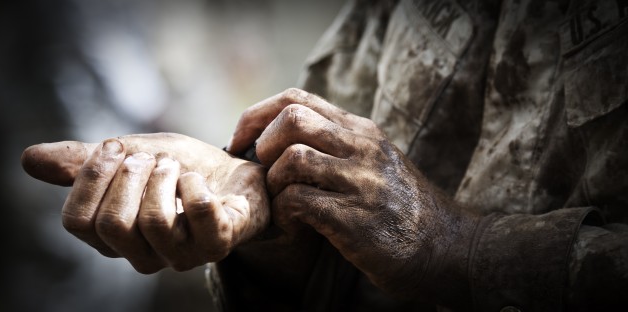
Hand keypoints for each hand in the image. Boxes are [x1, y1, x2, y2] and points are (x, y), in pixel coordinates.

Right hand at [21, 133, 268, 272]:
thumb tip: (29, 160)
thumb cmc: (180, 169)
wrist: (235, 174)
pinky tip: (198, 181)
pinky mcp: (219, 244)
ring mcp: (183, 255)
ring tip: (176, 167)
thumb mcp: (130, 156)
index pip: (78, 222)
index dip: (91, 178)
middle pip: (112, 224)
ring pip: (153, 221)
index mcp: (115, 238)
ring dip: (163, 177)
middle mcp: (145, 255)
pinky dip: (194, 185)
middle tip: (151, 158)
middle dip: (129, 176)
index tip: (114, 147)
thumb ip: (86, 162)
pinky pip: (200, 214)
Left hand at [229, 89, 477, 306]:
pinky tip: (294, 227)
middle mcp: (362, 148)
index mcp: (361, 131)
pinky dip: (284, 214)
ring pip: (293, 160)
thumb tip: (280, 140)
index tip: (241, 140)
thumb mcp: (376, 161)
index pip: (297, 99)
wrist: (448, 246)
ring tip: (282, 203)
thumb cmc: (401, 207)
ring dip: (273, 184)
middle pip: (292, 119)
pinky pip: (300, 202)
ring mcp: (362, 182)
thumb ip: (337, 145)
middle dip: (262, 144)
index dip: (258, 115)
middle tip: (261, 173)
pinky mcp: (356, 219)